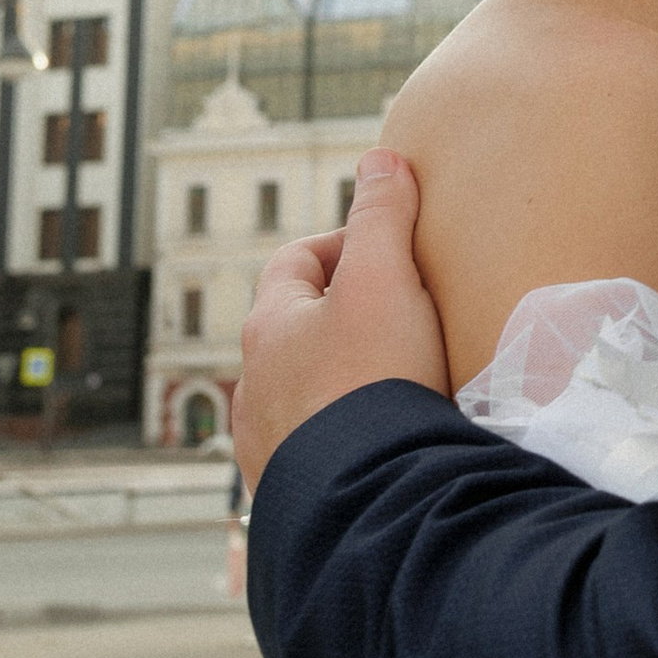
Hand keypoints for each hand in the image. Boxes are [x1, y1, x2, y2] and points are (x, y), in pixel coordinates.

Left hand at [232, 149, 449, 493]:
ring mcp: (267, 441)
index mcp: (270, 324)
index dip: (344, 243)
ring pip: (300, 393)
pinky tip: (379, 443)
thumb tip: (381, 161)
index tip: (392, 250)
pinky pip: (314, 448)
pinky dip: (342, 436)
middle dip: (344, 317)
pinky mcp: (292, 489)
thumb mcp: (386, 281)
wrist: (367, 496)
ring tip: (394, 386)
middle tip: (403, 317)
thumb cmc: (372, 380)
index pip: (296, 260)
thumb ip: (383, 217)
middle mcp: (255, 382)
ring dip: (338, 381)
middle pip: (296, 329)